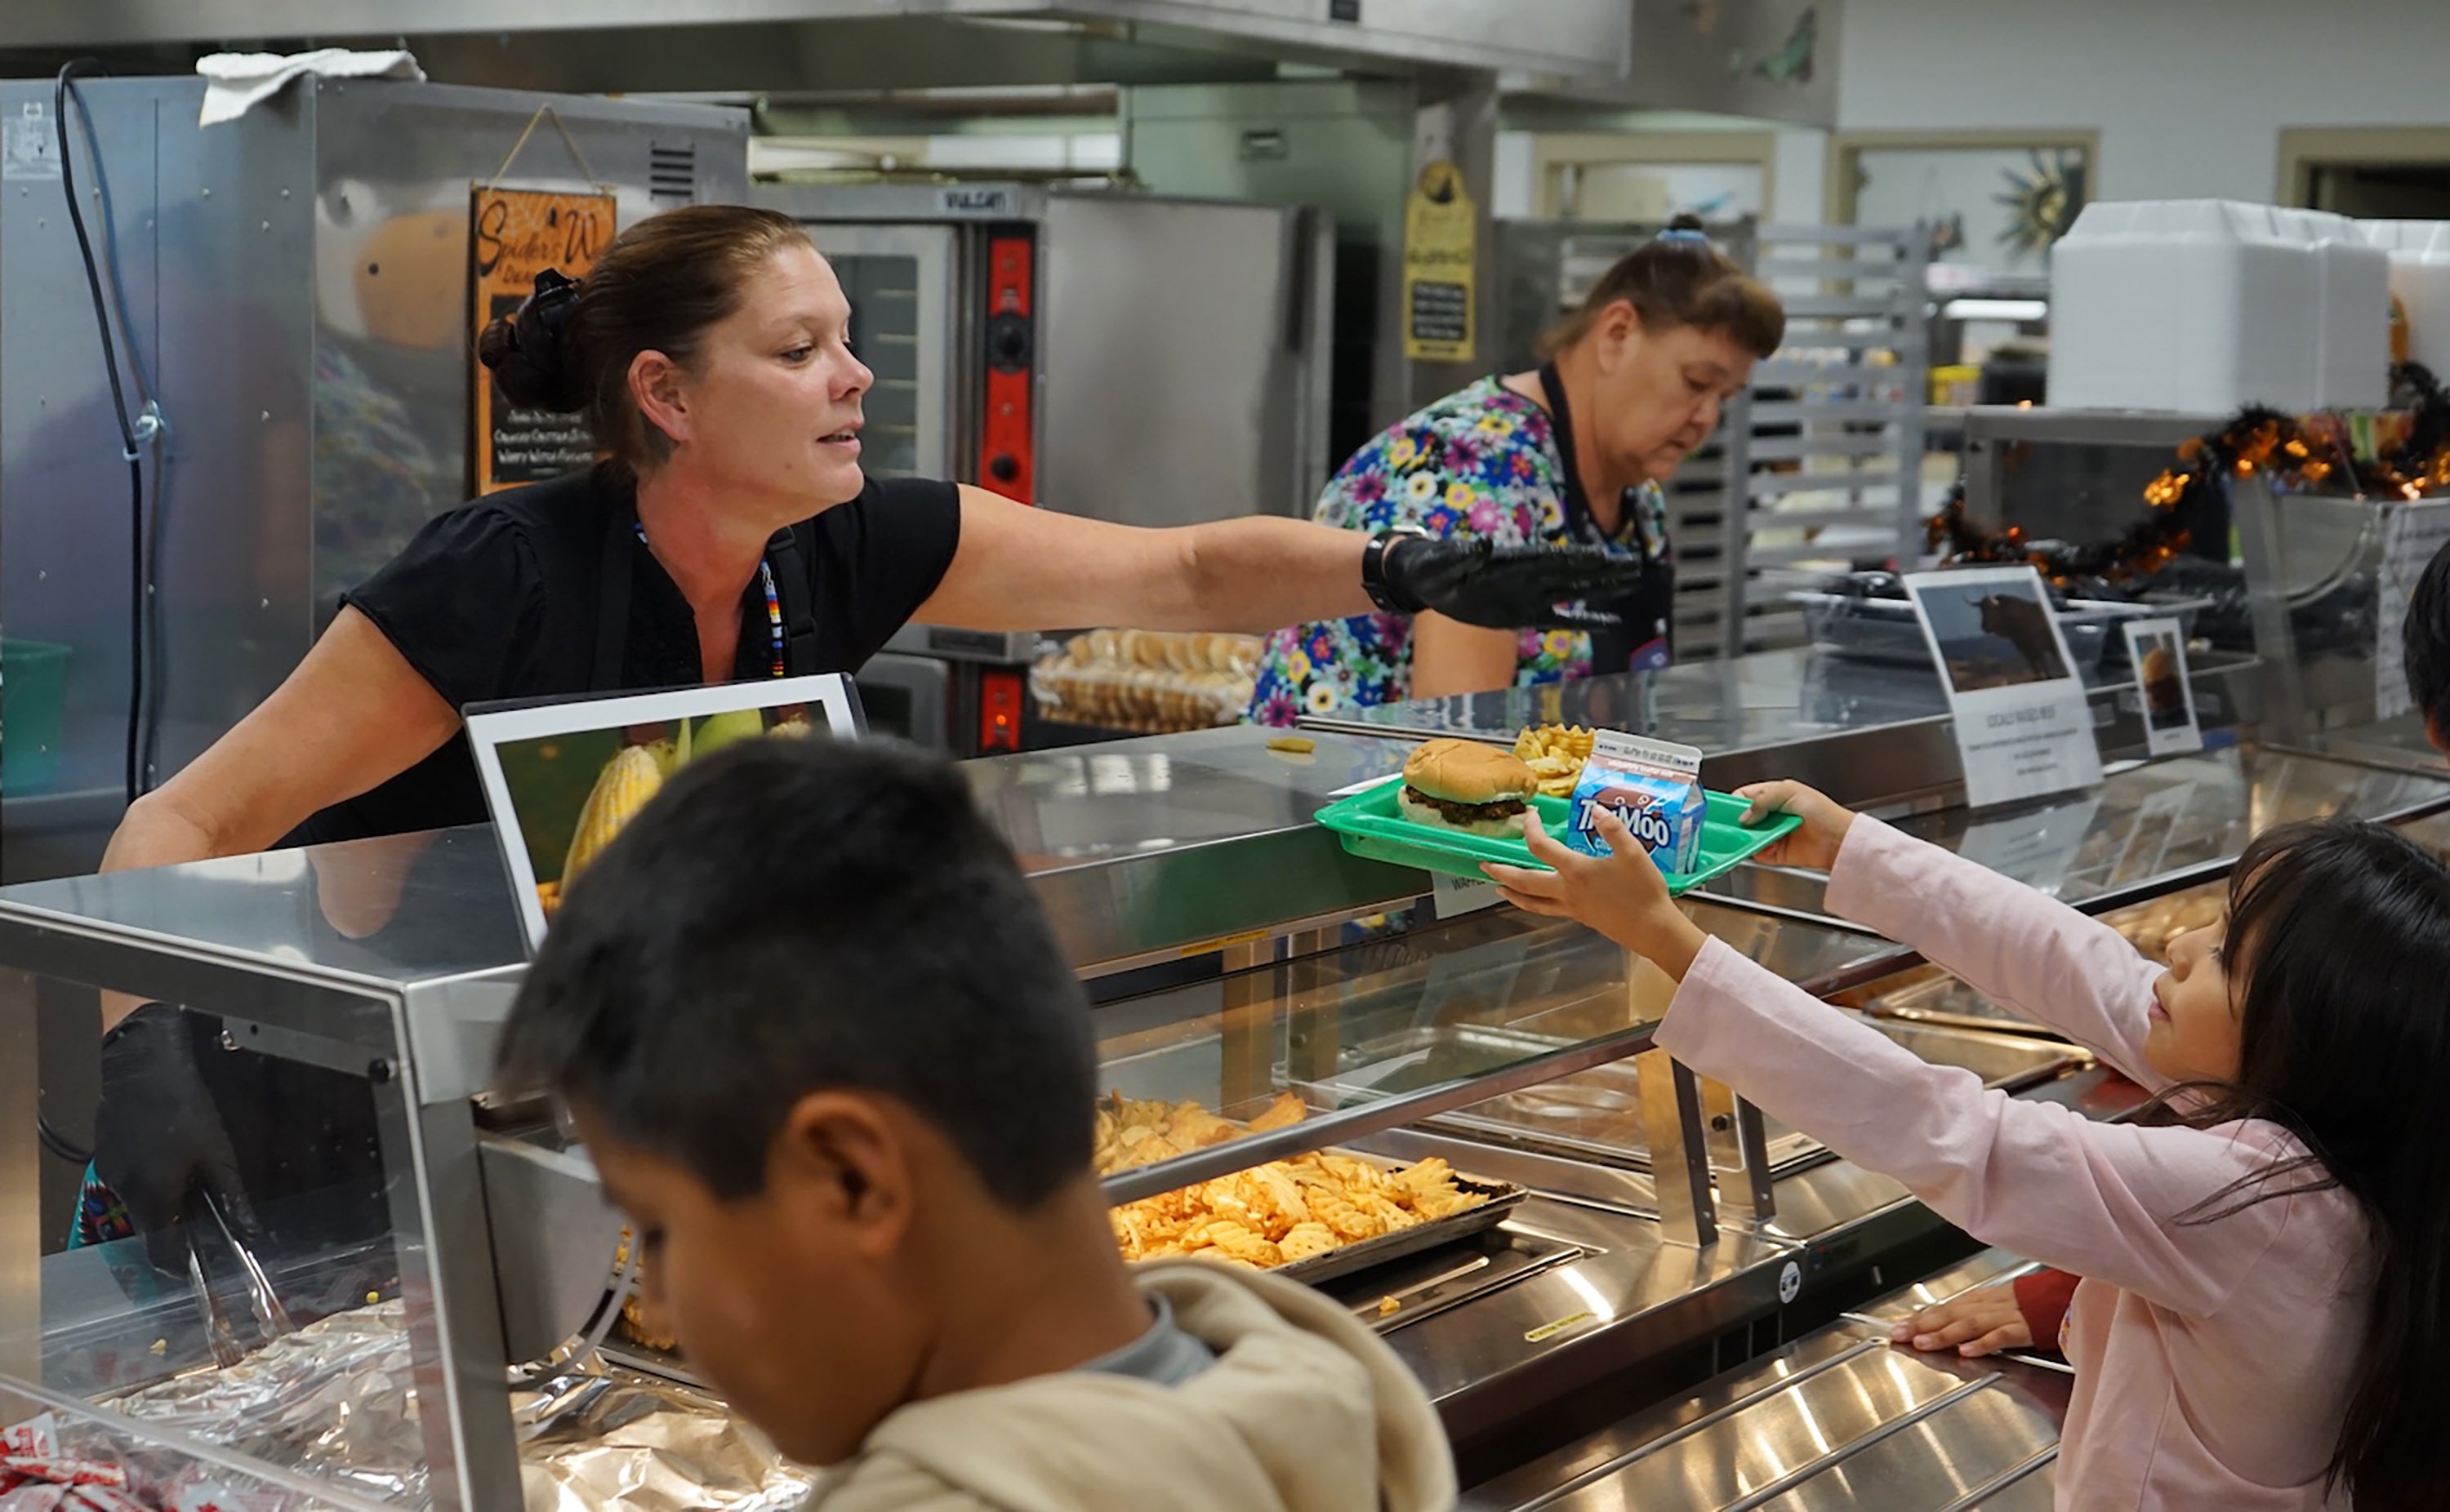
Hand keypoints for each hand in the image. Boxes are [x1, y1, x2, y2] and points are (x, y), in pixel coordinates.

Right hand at [92, 1004, 260, 1279]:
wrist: (143, 1064)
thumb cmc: (186, 1108)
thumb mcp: (219, 1153)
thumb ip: (233, 1196)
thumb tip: (251, 1233)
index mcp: (155, 1197)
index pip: (163, 1254)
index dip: (182, 1267)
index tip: (199, 1270)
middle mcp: (127, 1192)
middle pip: (152, 1229)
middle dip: (178, 1228)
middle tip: (203, 1213)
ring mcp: (112, 1173)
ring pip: (142, 1203)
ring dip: (164, 1200)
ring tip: (188, 1175)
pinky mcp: (107, 1156)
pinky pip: (131, 1181)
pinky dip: (150, 1179)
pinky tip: (167, 1155)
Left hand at [1382, 537, 1648, 631]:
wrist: (1423, 579)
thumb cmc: (1431, 566)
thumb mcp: (1445, 562)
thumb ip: (1465, 556)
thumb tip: (1483, 544)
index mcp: (1512, 561)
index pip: (1552, 559)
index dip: (1578, 559)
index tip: (1605, 557)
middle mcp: (1527, 575)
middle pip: (1573, 572)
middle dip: (1604, 570)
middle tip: (1635, 566)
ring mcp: (1528, 594)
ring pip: (1573, 591)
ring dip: (1601, 588)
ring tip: (1631, 582)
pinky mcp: (1523, 614)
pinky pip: (1558, 619)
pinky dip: (1582, 622)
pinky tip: (1607, 624)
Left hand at [1483, 809, 1707, 976]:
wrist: (1652, 928)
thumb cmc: (1643, 890)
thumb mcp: (1633, 854)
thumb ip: (1613, 829)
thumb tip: (1595, 808)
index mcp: (1577, 870)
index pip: (1541, 847)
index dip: (1531, 829)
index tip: (1529, 815)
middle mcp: (1567, 890)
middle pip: (1524, 881)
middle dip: (1502, 871)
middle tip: (1483, 864)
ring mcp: (1570, 907)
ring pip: (1531, 902)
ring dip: (1511, 893)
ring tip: (1496, 887)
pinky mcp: (1578, 917)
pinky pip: (1545, 910)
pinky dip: (1530, 904)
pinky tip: (1531, 901)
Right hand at [1731, 780, 1858, 871]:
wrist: (1839, 839)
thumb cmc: (1823, 812)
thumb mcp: (1789, 792)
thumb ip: (1761, 800)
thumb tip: (1744, 816)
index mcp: (1775, 795)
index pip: (1744, 796)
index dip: (1732, 803)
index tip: (1723, 810)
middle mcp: (1772, 815)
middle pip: (1742, 819)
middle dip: (1737, 823)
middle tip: (1731, 826)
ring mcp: (1773, 834)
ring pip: (1748, 837)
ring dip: (1747, 839)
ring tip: (1749, 837)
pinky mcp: (1777, 853)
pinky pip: (1758, 854)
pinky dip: (1757, 852)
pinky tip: (1764, 847)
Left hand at [1890, 1283, 2032, 1357]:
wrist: (2067, 1296)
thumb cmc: (2035, 1305)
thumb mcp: (2001, 1307)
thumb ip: (1977, 1317)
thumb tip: (1949, 1329)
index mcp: (1983, 1300)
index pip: (1945, 1308)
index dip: (1920, 1318)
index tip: (1897, 1327)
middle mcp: (1990, 1305)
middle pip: (1951, 1313)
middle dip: (1923, 1325)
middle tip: (1899, 1334)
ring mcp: (2007, 1315)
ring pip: (1970, 1323)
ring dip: (1944, 1333)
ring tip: (1923, 1343)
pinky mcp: (2025, 1328)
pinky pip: (2002, 1335)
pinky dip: (1983, 1343)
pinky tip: (1966, 1351)